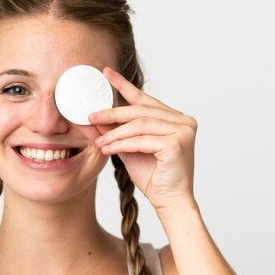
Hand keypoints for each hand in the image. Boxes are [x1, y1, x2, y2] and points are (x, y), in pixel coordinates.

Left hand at [89, 67, 197, 212]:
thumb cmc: (153, 176)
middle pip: (140, 110)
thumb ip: (117, 131)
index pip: (145, 98)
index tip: (105, 73)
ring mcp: (183, 130)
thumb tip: (94, 117)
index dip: (123, 85)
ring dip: (114, 133)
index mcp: (175, 118)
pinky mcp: (177, 143)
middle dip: (112, 113)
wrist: (170, 201)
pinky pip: (141, 139)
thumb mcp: (130, 148)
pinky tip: (108, 149)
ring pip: (139, 125)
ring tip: (98, 142)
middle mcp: (183, 120)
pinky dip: (122, 144)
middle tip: (91, 116)